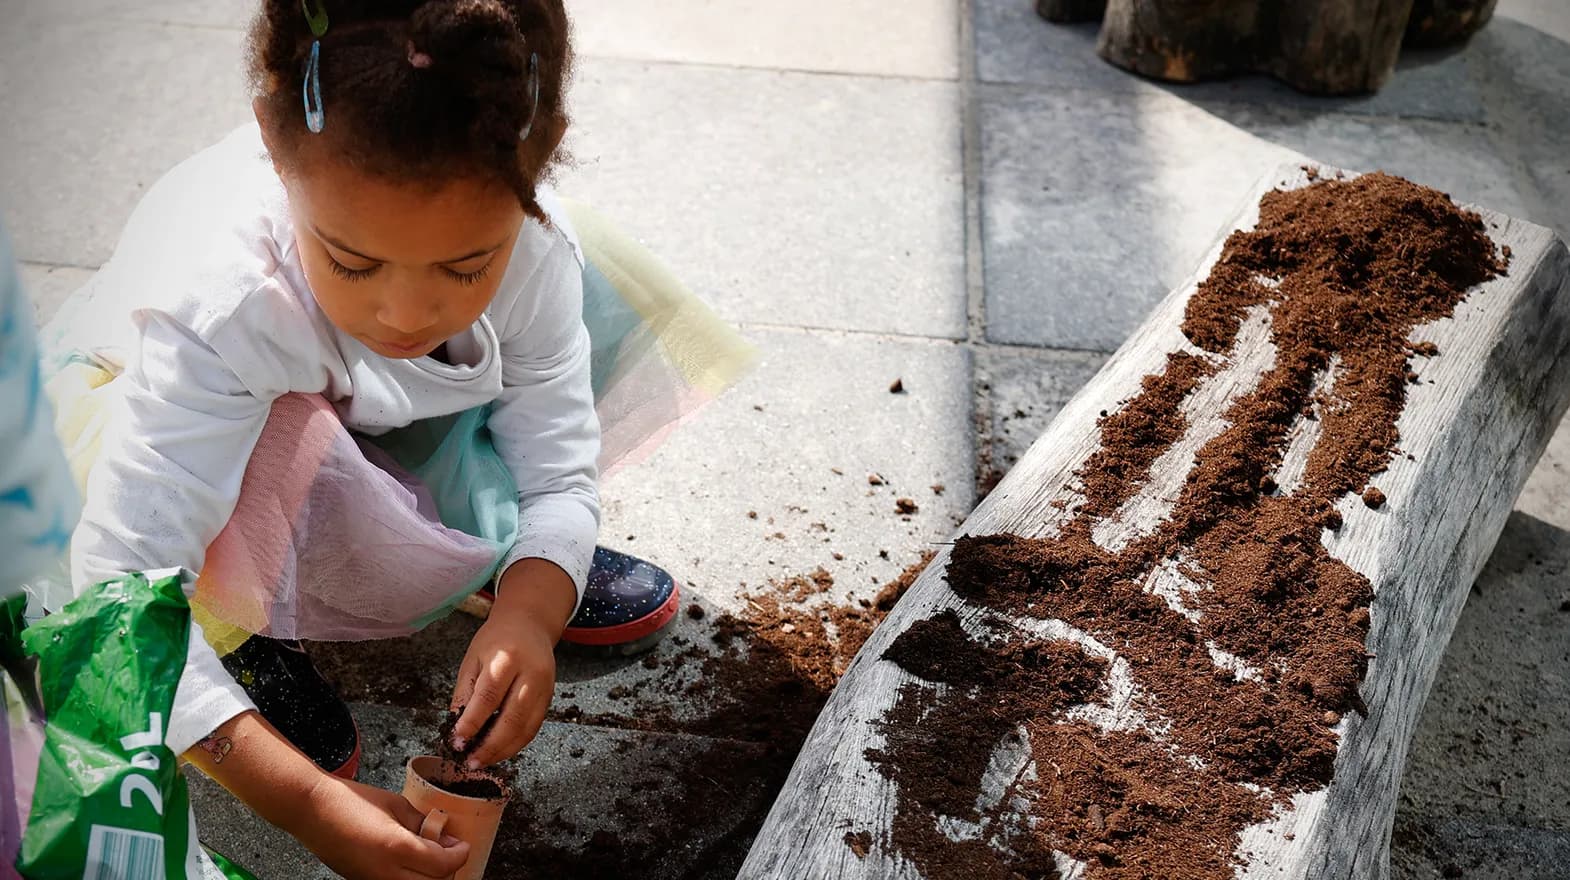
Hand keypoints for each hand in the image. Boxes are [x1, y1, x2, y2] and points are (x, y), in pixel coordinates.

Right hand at [296, 775, 469, 879]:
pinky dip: (410, 878)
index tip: (462, 845)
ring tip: (430, 856)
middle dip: (447, 870)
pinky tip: (410, 861)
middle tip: (449, 851)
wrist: (313, 811)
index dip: (459, 855)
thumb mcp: (396, 805)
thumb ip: (421, 823)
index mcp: (398, 848)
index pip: (443, 865)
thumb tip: (441, 836)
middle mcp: (386, 872)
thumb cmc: (351, 802)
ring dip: (429, 876)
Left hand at [448, 558, 576, 766]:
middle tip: (470, 762)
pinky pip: (534, 727)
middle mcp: (531, 673)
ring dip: (504, 750)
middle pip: (512, 717)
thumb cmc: (496, 640)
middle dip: (490, 745)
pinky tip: (500, 751)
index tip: (457, 742)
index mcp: (506, 658)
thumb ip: (465, 694)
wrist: (529, 624)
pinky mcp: (550, 697)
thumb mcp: (473, 660)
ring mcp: (544, 686)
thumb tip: (457, 730)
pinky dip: (517, 743)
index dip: (472, 723)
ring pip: (526, 727)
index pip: (488, 697)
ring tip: (483, 762)